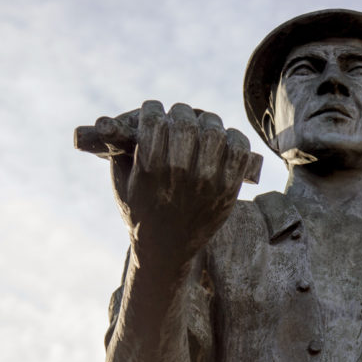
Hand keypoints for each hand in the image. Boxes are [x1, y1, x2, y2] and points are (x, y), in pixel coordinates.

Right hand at [96, 101, 251, 265]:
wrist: (165, 251)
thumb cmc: (140, 210)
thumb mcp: (121, 182)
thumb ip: (121, 147)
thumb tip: (124, 114)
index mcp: (150, 170)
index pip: (155, 119)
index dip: (153, 110)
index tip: (154, 114)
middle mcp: (179, 175)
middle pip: (186, 121)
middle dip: (180, 114)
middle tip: (178, 120)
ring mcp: (207, 183)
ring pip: (215, 130)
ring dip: (207, 123)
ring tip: (201, 129)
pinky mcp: (228, 191)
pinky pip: (240, 150)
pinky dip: (234, 138)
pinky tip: (223, 141)